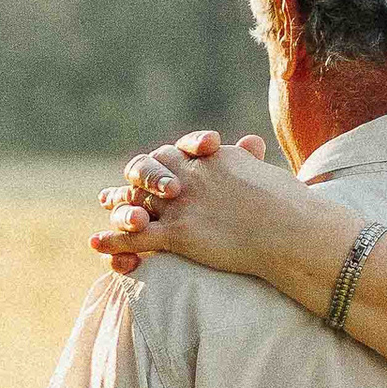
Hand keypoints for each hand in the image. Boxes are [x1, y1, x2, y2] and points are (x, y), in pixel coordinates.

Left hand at [92, 135, 339, 288]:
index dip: (160, 163)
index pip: (173, 153)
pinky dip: (114, 242)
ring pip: (136, 201)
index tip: (156, 169)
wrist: (290, 228)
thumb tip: (249, 143)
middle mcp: (188, 175)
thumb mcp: (261, 169)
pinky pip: (136, 237)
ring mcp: (180, 205)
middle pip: (147, 170)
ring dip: (121, 207)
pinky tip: (96, 244)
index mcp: (208, 158)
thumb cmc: (286, 204)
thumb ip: (246, 158)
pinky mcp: (177, 234)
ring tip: (113, 211)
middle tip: (123, 191)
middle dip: (135, 180)